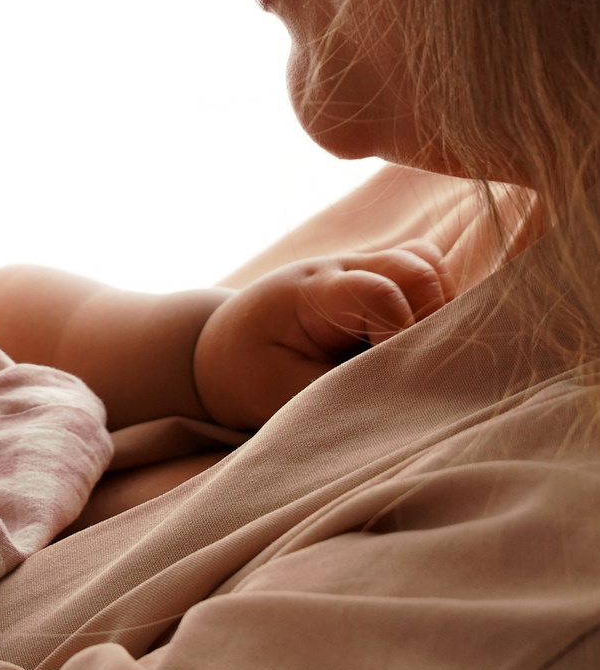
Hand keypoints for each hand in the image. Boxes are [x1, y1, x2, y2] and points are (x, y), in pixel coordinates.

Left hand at [193, 241, 453, 429]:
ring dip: (440, 310)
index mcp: (314, 292)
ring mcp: (365, 268)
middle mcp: (344, 268)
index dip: (402, 336)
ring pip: (428, 265)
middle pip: (416, 269)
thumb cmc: (252, 372)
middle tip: (415, 373)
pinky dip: (437, 305)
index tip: (398, 382)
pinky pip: (427, 274)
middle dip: (432, 322)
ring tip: (418, 357)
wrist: (229, 346)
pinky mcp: (381, 279)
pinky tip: (419, 345)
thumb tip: (407, 404)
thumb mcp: (284, 394)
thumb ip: (344, 393)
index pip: (378, 294)